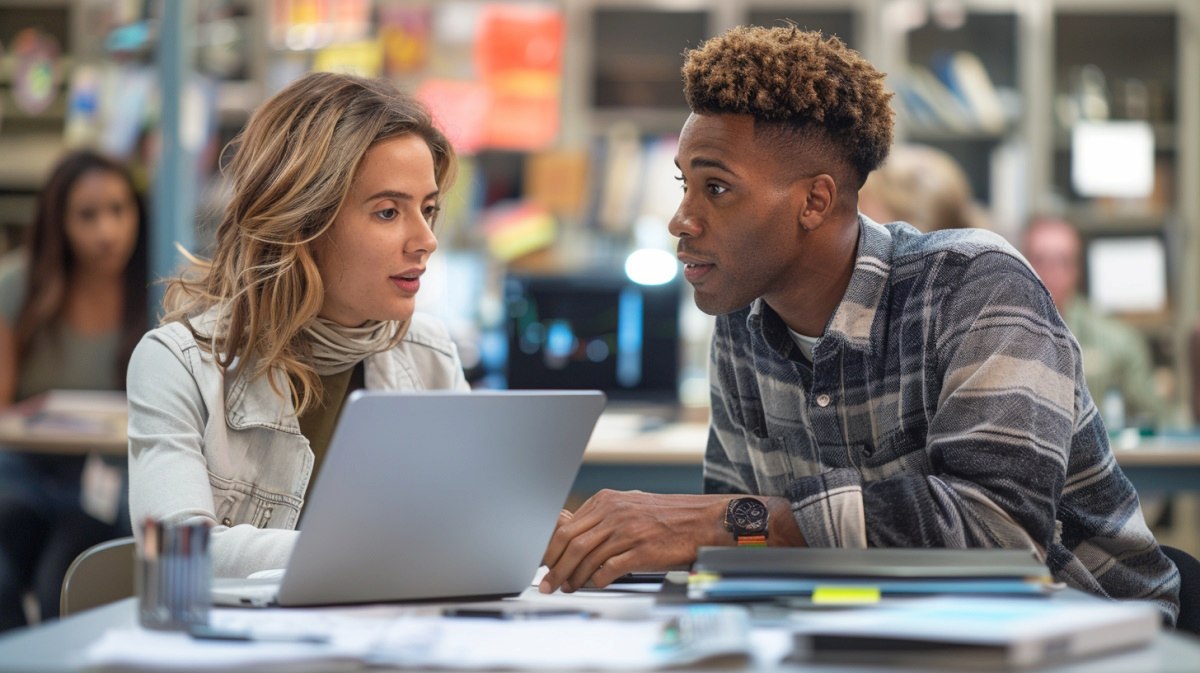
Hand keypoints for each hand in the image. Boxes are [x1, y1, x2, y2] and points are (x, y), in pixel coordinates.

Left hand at [539, 489, 729, 592]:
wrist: (700, 521)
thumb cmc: (665, 517)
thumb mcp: (629, 506)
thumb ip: (602, 517)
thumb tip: (573, 535)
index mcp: (606, 501)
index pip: (566, 527)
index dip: (551, 549)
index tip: (545, 563)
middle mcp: (614, 514)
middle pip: (570, 542)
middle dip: (554, 566)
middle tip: (547, 582)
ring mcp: (627, 532)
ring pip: (586, 557)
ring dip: (572, 577)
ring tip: (566, 587)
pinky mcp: (641, 551)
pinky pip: (609, 569)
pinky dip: (596, 580)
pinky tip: (593, 585)